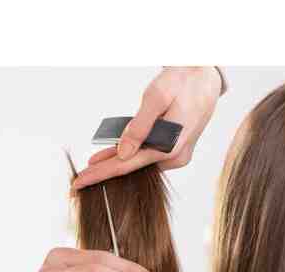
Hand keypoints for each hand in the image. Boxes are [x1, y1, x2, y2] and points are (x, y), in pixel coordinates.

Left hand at [71, 66, 221, 189]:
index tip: (79, 182)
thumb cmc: (182, 81)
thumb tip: (122, 153)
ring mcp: (178, 155)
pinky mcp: (177, 149)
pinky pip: (149, 155)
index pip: (128, 166)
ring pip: (141, 162)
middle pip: (133, 169)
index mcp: (170, 147)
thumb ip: (138, 127)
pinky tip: (114, 155)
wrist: (206, 76)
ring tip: (92, 167)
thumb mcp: (156, 97)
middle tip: (80, 181)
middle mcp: (176, 157)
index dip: (101, 174)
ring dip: (118, 163)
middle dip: (106, 173)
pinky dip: (132, 154)